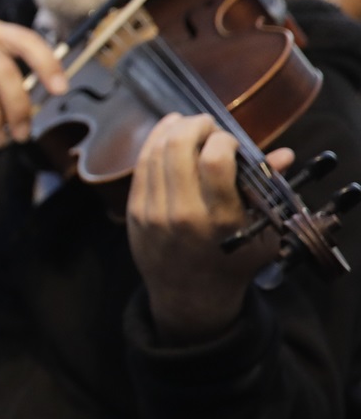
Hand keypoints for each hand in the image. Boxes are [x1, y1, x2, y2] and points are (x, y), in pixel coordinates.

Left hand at [128, 113, 293, 343]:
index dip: (222, 140)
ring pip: (155, 153)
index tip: (230, 140)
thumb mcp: (261, 233)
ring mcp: (153, 213)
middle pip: (179, 149)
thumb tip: (283, 153)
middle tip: (207, 123)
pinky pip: (140, 167)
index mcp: (222, 221)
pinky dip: (152, 143)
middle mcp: (184, 216)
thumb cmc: (233, 261)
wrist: (191, 296)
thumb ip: (268, 190)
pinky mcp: (134, 212)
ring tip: (187, 123)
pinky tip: (165, 133)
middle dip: (195, 126)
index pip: (215, 163)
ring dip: (172, 129)